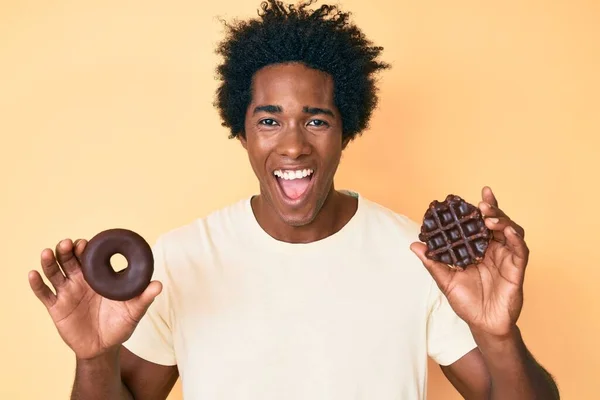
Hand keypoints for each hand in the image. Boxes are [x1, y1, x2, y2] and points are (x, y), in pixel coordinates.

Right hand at [28, 238, 161, 359]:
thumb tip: (159, 285)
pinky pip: (43, 294)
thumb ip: (144, 298)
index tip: (85, 243)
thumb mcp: (134, 311)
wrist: (104, 348)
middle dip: (67, 250)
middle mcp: (80, 281)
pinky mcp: (56, 307)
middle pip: (69, 260)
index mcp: (98, 277)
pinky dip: (36, 283)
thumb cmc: (121, 325)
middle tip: (69, 244)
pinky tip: (33, 274)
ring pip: (54, 272)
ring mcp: (67, 293)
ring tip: (48, 253)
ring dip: (50, 261)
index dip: (85, 248)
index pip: (89, 257)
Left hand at [410, 186, 528, 338]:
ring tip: (489, 218)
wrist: (482, 324)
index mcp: (479, 248)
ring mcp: (507, 257)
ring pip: (511, 231)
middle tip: (482, 204)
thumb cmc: (466, 302)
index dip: (484, 207)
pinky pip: (520, 250)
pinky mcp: (517, 269)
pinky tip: (507, 230)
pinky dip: (515, 238)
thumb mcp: (445, 280)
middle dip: (492, 210)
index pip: (481, 223)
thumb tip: (414, 245)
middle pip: (498, 222)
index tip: (480, 192)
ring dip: (502, 220)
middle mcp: (494, 249)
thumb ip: (432, 262)